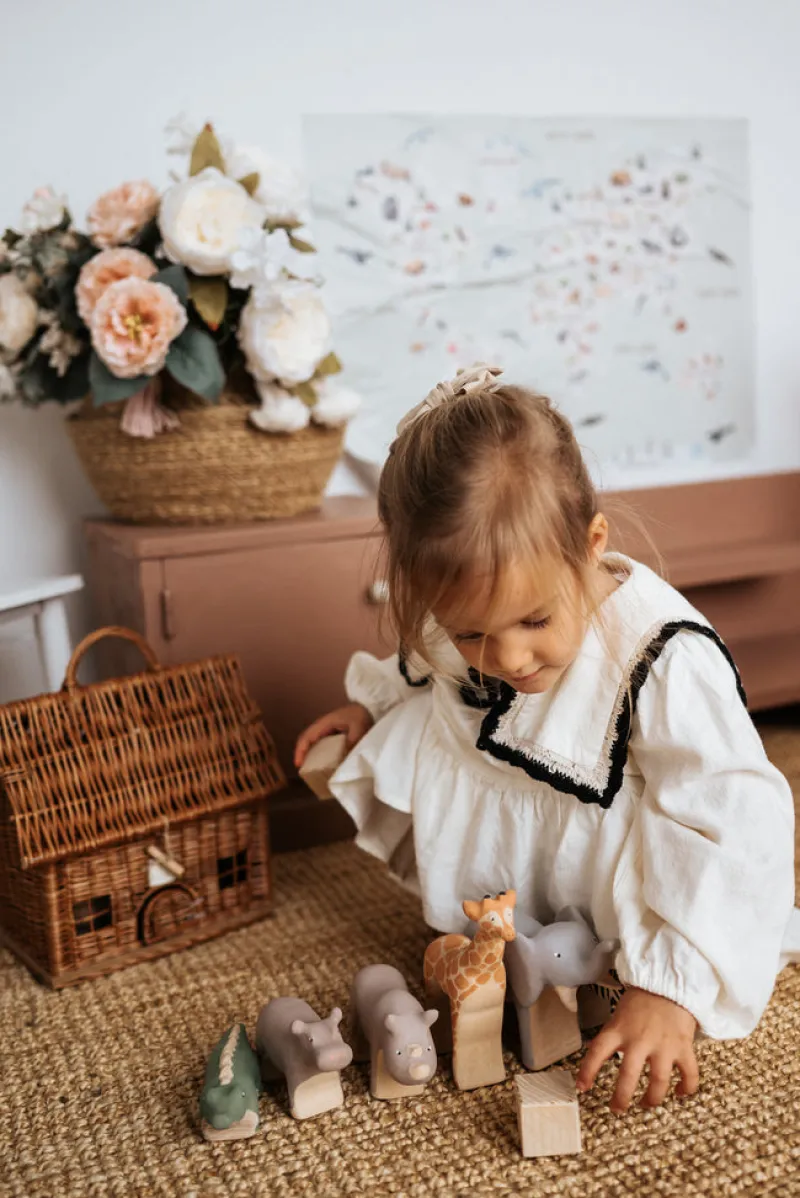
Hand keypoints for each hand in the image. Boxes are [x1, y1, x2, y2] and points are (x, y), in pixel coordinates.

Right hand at [294, 703, 373, 768]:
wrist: (370, 706)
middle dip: (302, 755)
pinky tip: (325, 763)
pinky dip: (319, 753)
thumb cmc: (362, 714)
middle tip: (303, 771)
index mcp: (325, 723)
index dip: (300, 751)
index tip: (298, 764)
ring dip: (310, 754)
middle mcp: (323, 726)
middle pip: (307, 740)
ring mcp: (328, 729)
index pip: (306, 736)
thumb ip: (351, 742)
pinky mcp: (334, 732)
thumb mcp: (358, 727)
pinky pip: (322, 743)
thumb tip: (343, 759)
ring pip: (313, 742)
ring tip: (312, 770)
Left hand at [576, 987, 698, 1111]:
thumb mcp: (620, 1015)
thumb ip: (615, 1037)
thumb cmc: (642, 1000)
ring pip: (658, 1083)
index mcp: (619, 1030)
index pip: (597, 1052)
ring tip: (646, 1104)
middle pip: (628, 1076)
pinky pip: (688, 1075)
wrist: (669, 984)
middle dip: (621, 1098)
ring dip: (652, 1099)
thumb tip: (604, 1058)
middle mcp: (639, 1040)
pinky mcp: (683, 1047)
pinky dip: (686, 1088)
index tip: (581, 1088)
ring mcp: (663, 1045)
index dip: (587, 1072)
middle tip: (617, 1109)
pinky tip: (680, 1093)